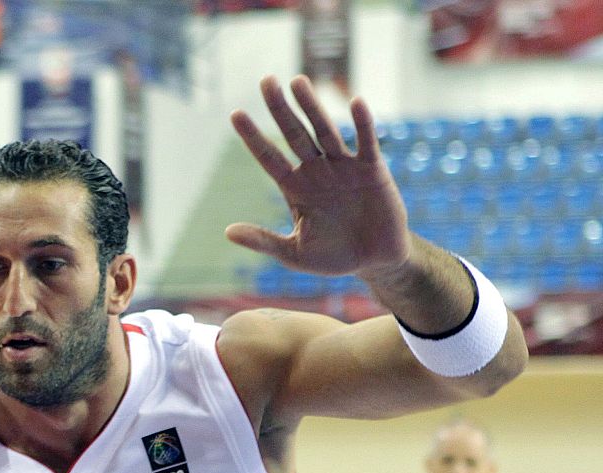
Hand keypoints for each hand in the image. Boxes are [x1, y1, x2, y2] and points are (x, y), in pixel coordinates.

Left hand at [226, 74, 409, 276]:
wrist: (375, 261)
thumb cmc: (333, 257)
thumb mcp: (294, 253)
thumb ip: (264, 241)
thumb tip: (227, 232)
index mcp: (295, 188)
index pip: (269, 157)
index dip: (253, 137)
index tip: (235, 114)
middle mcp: (316, 171)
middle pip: (294, 134)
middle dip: (280, 109)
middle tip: (266, 81)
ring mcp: (344, 167)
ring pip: (325, 131)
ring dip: (313, 107)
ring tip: (299, 81)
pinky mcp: (372, 170)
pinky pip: (366, 142)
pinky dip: (362, 123)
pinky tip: (355, 102)